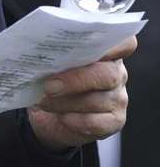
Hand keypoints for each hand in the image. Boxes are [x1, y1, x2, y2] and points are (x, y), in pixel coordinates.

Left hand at [28, 36, 136, 150]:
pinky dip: (77, 120)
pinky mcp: (114, 121)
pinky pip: (98, 123)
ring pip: (99, 100)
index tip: (89, 46)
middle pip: (108, 74)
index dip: (113, 45)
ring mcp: (118, 98)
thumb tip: (41, 45)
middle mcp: (117, 72)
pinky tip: (63, 117)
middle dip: (76, 80)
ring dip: (68, 102)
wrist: (46, 109)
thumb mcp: (52, 59)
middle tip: (49, 85)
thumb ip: (57, 51)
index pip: (124, 43)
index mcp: (106, 50)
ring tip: (45, 100)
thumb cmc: (51, 76)